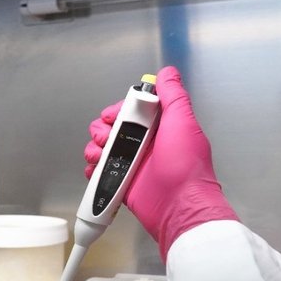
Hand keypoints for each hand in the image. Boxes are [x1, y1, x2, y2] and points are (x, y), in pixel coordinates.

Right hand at [84, 66, 238, 261]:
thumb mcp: (183, 122)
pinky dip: (94, 169)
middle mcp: (146, 144)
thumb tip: (167, 73)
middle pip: (113, 128)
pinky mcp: (123, 183)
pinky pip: (101, 172)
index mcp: (160, 127)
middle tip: (107, 138)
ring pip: (103, 148)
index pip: (131, 109)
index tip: (114, 115)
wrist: (180, 207)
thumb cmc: (186, 168)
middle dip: (102, 130)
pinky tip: (96, 169)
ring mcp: (133, 164)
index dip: (118, 110)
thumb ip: (173, 95)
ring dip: (95, 148)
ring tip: (99, 156)